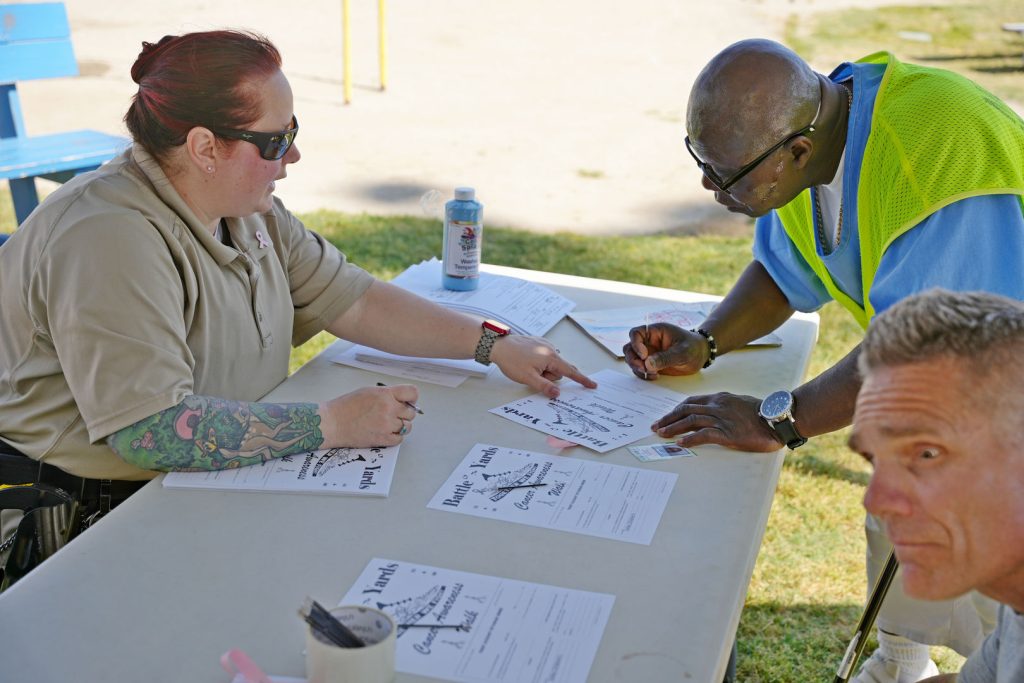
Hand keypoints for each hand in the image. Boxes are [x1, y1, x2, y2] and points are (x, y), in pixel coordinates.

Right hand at [320, 384, 419, 446]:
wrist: (332, 423)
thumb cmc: (346, 407)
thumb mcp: (369, 391)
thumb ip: (387, 394)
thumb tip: (403, 400)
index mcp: (385, 394)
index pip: (412, 392)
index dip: (412, 398)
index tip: (408, 402)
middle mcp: (388, 408)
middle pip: (411, 412)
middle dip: (404, 413)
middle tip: (392, 414)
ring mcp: (386, 425)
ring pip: (407, 426)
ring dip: (400, 426)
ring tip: (386, 424)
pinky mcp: (383, 439)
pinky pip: (400, 439)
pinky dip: (395, 436)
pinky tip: (385, 432)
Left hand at [490, 335, 596, 398]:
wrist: (498, 345)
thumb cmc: (512, 361)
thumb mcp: (528, 378)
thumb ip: (545, 386)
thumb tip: (558, 394)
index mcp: (550, 357)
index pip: (570, 371)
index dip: (582, 380)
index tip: (592, 385)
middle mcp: (551, 349)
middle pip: (559, 369)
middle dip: (549, 375)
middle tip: (533, 374)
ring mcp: (544, 344)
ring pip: (551, 364)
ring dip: (543, 369)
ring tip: (527, 367)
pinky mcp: (538, 342)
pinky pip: (545, 356)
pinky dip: (539, 362)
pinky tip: (527, 360)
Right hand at [623, 323, 708, 379]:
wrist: (701, 355)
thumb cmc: (693, 347)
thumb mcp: (683, 352)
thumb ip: (666, 357)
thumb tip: (648, 364)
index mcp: (655, 332)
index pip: (636, 333)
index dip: (636, 344)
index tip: (644, 355)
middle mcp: (649, 342)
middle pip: (630, 348)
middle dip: (633, 360)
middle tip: (644, 369)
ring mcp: (649, 353)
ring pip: (632, 360)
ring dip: (637, 368)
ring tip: (652, 374)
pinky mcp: (651, 364)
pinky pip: (640, 369)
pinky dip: (643, 374)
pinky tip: (655, 376)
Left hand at [651, 392, 783, 451]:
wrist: (779, 419)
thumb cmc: (763, 414)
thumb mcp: (740, 404)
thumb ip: (725, 407)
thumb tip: (713, 415)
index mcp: (720, 398)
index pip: (691, 401)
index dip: (675, 410)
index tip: (666, 417)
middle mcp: (718, 406)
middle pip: (686, 409)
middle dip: (668, 418)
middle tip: (656, 427)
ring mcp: (723, 419)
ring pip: (691, 421)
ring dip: (674, 428)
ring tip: (662, 435)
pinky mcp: (729, 433)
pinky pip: (705, 435)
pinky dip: (690, 439)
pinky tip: (680, 444)